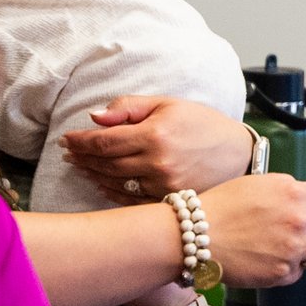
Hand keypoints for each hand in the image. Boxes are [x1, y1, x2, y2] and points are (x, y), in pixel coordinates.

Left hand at [61, 96, 255, 201]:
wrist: (238, 153)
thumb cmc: (203, 124)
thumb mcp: (168, 104)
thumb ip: (129, 107)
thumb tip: (95, 117)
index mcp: (155, 135)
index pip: (104, 141)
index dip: (81, 141)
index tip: (67, 139)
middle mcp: (157, 163)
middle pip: (106, 164)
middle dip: (83, 158)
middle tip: (69, 153)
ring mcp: (163, 186)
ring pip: (116, 183)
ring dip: (94, 174)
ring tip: (80, 167)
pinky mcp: (169, 200)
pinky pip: (131, 200)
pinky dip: (112, 192)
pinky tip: (101, 183)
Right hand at [203, 173, 305, 287]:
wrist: (195, 236)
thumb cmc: (219, 209)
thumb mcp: (257, 185)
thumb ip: (286, 192)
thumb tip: (302, 201)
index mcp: (293, 192)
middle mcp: (298, 219)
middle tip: (303, 234)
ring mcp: (293, 247)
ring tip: (293, 251)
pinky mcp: (283, 271)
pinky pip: (299, 273)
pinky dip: (288, 270)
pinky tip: (269, 261)